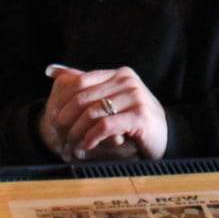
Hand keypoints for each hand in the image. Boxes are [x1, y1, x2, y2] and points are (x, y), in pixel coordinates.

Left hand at [43, 66, 167, 161]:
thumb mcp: (111, 99)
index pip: (79, 81)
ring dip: (76, 133)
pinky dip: (91, 138)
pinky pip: (106, 125)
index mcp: (118, 74)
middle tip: (58, 138)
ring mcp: (135, 97)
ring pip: (92, 112)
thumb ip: (85, 86)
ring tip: (71, 146)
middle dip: (66, 120)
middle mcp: (127, 81)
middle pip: (82, 97)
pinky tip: (85, 147)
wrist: (166, 137)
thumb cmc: (135, 119)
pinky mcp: (140, 116)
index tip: (52, 121)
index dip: (61, 102)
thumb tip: (51, 70)